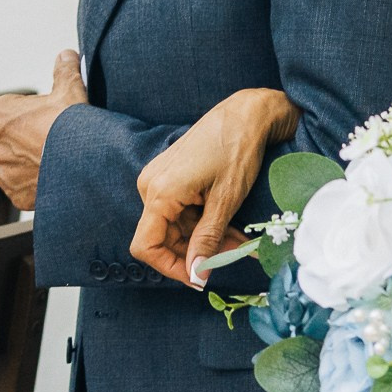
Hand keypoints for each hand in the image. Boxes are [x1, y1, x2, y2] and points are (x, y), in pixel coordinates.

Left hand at [0, 52, 85, 210]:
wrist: (87, 165)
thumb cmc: (73, 127)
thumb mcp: (70, 89)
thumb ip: (64, 70)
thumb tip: (65, 55)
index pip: (11, 110)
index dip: (34, 111)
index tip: (51, 116)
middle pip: (12, 138)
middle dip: (29, 138)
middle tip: (57, 138)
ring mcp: (3, 173)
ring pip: (16, 164)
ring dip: (32, 162)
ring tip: (60, 159)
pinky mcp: (16, 195)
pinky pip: (24, 187)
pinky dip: (37, 183)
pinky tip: (57, 175)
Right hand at [132, 89, 299, 286]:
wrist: (246, 114)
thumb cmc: (237, 150)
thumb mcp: (226, 201)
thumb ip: (207, 238)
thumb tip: (197, 273)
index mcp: (159, 193)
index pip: (146, 246)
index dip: (170, 267)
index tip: (199, 277)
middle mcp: (152, 186)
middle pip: (165, 238)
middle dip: (198, 253)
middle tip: (233, 258)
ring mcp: (161, 180)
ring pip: (178, 226)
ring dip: (207, 239)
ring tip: (241, 244)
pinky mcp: (172, 177)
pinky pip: (183, 211)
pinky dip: (206, 223)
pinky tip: (232, 229)